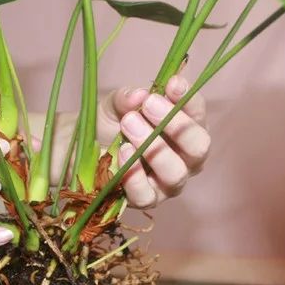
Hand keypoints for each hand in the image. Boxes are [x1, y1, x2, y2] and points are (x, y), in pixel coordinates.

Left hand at [97, 74, 209, 207]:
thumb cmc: (113, 122)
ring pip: (175, 172)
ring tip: (129, 124)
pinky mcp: (147, 200)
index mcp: (188, 130)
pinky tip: (123, 153)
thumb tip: (139, 95)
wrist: (86, 146)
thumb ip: (128, 97)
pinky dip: (135, 174)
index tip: (172, 84)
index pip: (198, 115)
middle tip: (149, 105)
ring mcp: (169, 183)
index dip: (188, 99)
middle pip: (198, 147)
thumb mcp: (118, 103)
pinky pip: (147, 194)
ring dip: (153, 147)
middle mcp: (186, 159)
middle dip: (177, 125)